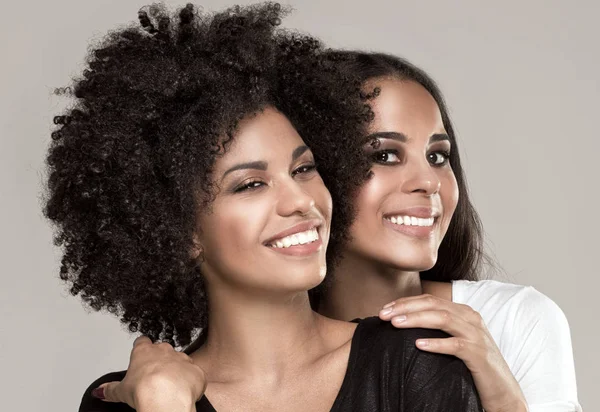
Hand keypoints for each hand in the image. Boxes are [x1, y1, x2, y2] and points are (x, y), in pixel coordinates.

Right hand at [92, 336, 206, 411]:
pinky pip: (194, 373)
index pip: (142, 342)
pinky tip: (185, 391)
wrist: (167, 396)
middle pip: (163, 350)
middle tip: (155, 377)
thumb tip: (99, 391)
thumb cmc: (145, 389)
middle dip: (160, 360)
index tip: (141, 355)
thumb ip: (110, 389)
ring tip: (171, 387)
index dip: (142, 348)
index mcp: (145, 351)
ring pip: (180, 360)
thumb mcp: (121, 391)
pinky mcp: (196, 369)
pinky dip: (191, 381)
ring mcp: (182, 358)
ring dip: (177, 370)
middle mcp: (165, 350)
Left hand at [379, 294, 527, 411]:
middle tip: (383, 314)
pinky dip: (436, 343)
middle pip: (434, 305)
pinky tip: (418, 344)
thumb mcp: (454, 340)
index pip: (429, 300)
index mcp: (463, 312)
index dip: (405, 302)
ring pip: (443, 319)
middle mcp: (470, 319)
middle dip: (405, 307)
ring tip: (396, 324)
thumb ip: (436, 328)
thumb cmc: (471, 365)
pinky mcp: (479, 355)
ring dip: (417, 319)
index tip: (384, 308)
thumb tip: (401, 323)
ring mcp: (476, 335)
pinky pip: (456, 345)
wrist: (502, 390)